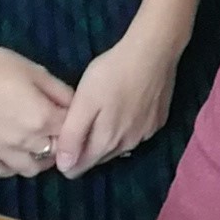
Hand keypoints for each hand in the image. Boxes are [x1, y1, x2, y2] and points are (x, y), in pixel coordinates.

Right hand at [0, 41, 74, 180]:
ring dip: (37, 160)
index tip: (69, 118)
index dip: (74, 124)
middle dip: (59, 144)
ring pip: (28, 169)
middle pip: (53, 153)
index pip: (71, 131)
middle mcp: (23, 140)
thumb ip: (60, 91)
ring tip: (36, 146)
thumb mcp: (35, 71)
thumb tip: (76, 105)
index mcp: (42, 118)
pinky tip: (11, 156)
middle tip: (54, 132)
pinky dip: (8, 168)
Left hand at [53, 24, 181, 177]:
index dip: (65, 158)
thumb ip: (72, 136)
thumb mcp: (83, 102)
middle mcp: (127, 145)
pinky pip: (135, 135)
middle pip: (98, 158)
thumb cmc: (112, 74)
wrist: (154, 52)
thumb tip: (64, 167)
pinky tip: (123, 110)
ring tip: (99, 116)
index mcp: (106, 142)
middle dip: (85, 149)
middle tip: (77, 122)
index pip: (79, 167)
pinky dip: (125, 129)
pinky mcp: (158, 122)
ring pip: (117, 147)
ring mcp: (146, 134)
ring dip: (106, 139)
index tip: (61, 137)